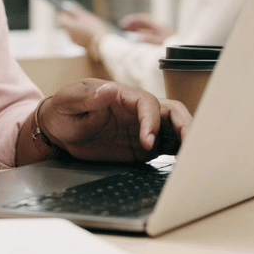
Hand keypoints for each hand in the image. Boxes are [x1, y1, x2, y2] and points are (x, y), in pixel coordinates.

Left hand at [39, 79, 190, 161]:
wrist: (57, 130)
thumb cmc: (62, 109)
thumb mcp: (67, 101)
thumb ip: (87, 96)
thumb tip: (109, 89)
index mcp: (121, 94)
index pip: (148, 103)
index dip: (152, 120)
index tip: (147, 141)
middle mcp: (137, 110)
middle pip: (172, 112)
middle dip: (186, 126)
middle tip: (190, 146)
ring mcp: (142, 128)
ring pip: (175, 129)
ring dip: (188, 140)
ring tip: (195, 158)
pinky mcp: (142, 147)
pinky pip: (167, 147)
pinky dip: (180, 153)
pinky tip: (187, 165)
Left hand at [57, 4, 109, 51]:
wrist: (102, 43)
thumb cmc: (94, 28)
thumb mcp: (85, 16)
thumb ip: (75, 11)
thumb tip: (67, 6)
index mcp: (68, 25)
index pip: (60, 17)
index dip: (64, 12)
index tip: (69, 10)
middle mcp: (68, 33)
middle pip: (66, 23)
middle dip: (71, 19)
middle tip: (80, 16)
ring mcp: (73, 39)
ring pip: (71, 29)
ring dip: (75, 26)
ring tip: (86, 23)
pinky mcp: (78, 43)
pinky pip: (76, 35)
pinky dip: (79, 32)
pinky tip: (87, 30)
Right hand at [118, 13, 172, 44]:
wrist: (186, 55)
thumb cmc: (174, 48)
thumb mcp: (161, 44)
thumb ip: (150, 40)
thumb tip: (138, 37)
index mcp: (160, 27)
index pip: (143, 19)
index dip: (132, 20)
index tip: (123, 24)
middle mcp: (160, 28)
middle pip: (144, 22)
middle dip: (132, 24)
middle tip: (122, 27)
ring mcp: (161, 33)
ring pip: (145, 28)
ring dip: (135, 28)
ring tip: (126, 31)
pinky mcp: (161, 39)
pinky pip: (148, 33)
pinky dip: (140, 33)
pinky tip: (135, 37)